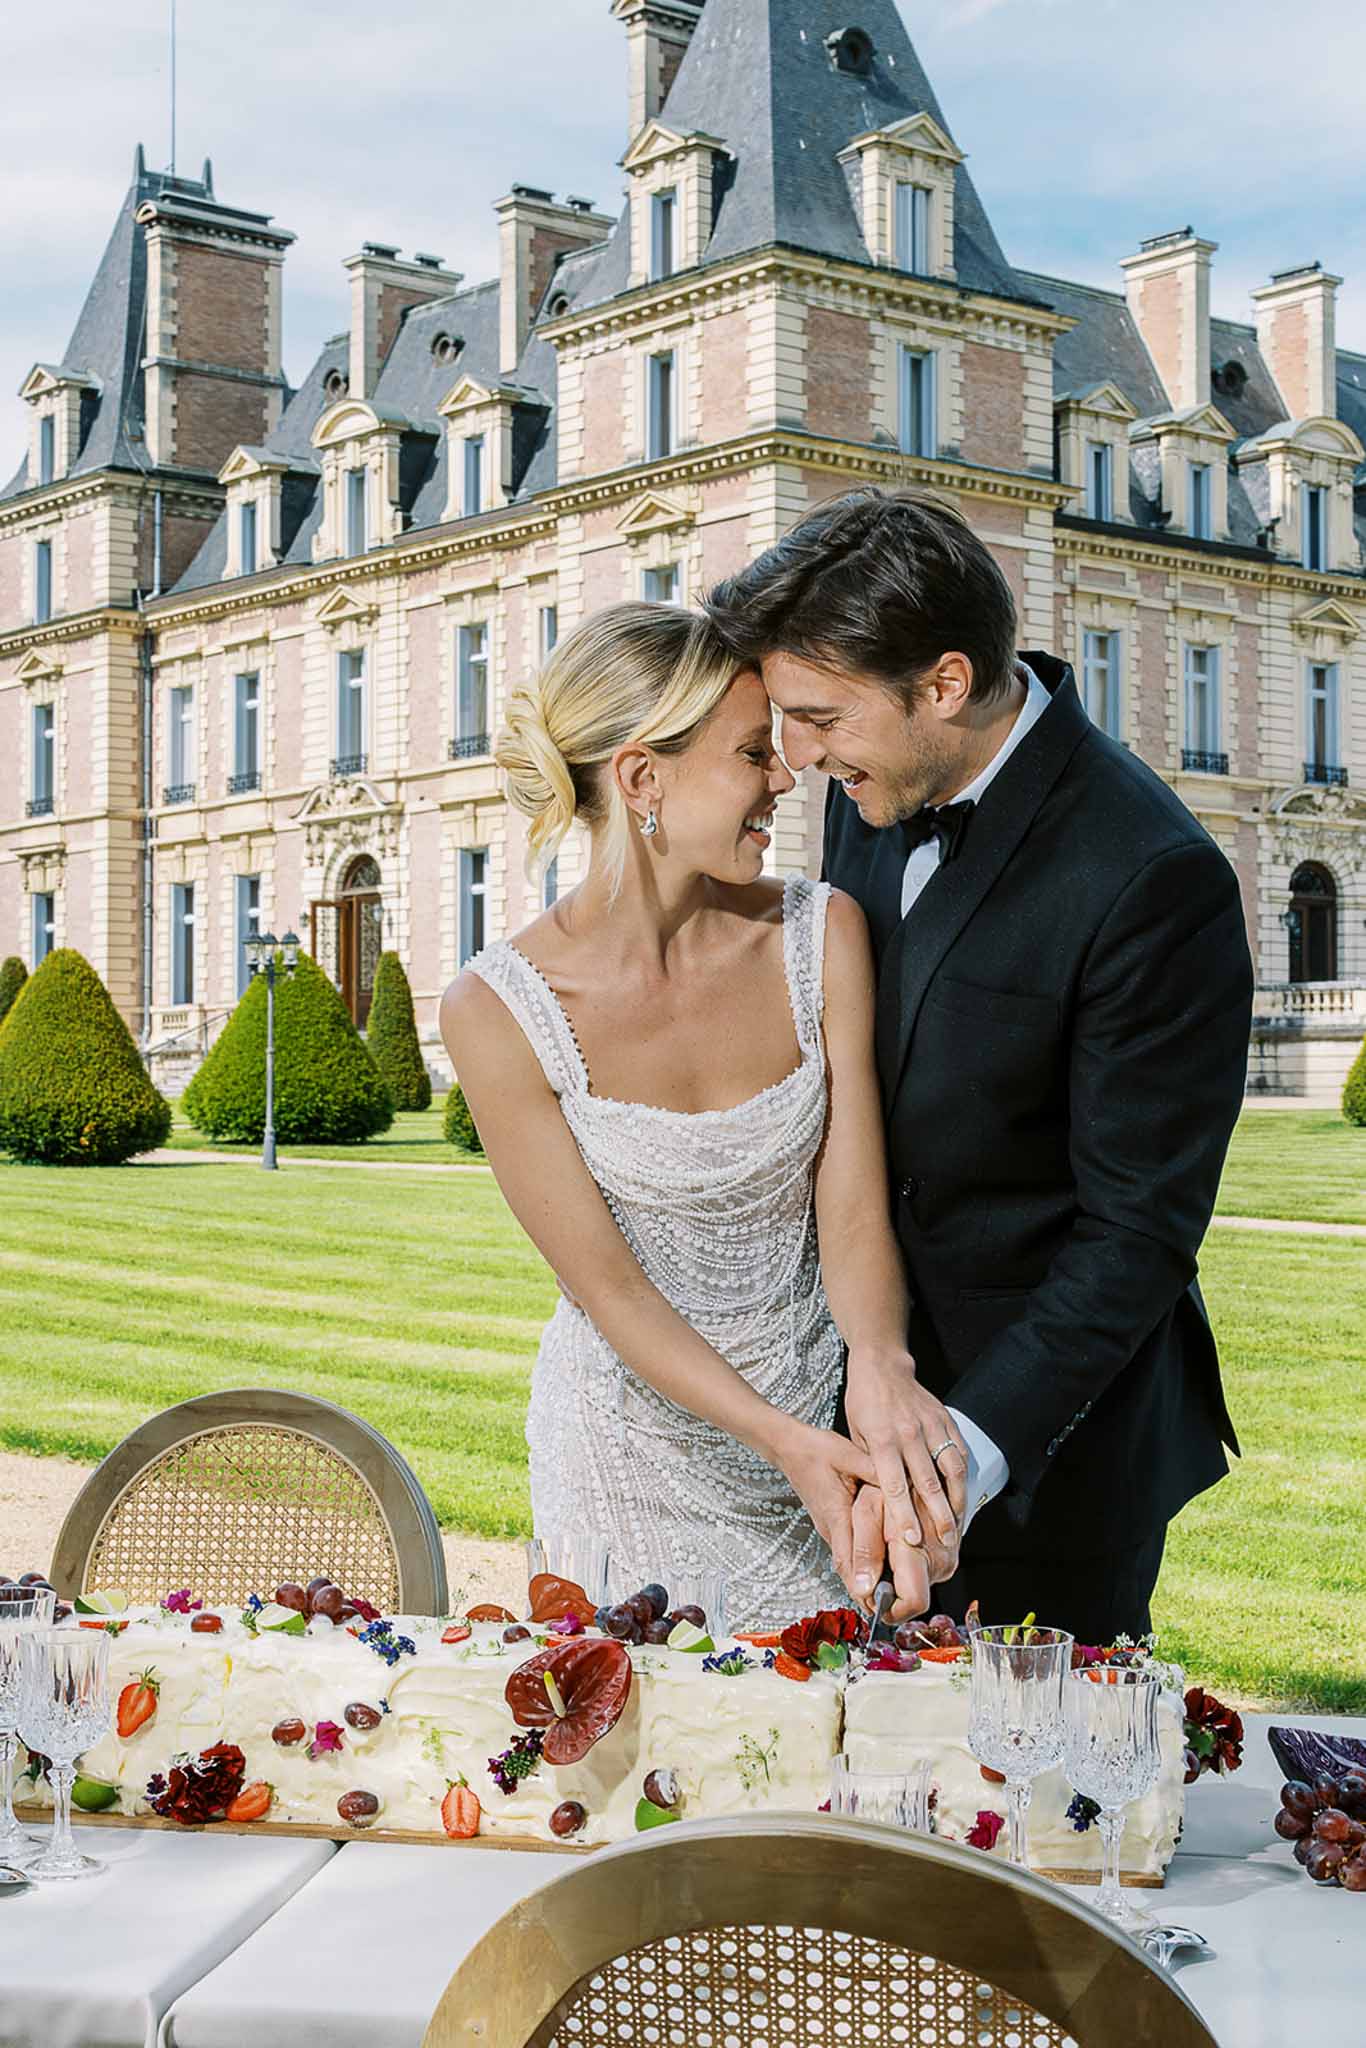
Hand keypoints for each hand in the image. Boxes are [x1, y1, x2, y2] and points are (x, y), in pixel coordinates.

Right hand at [770, 1421, 876, 1595]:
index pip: (847, 1555)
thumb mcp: (849, 1455)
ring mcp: (829, 1528)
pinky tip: (879, 1572)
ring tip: (889, 1601)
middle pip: (846, 1568)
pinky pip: (845, 1551)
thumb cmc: (817, 1450)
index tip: (874, 1602)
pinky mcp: (831, 1524)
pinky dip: (860, 1566)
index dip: (861, 1580)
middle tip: (890, 1612)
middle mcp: (830, 1527)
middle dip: (866, 1592)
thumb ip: (875, 1471)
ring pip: (846, 1563)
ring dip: (863, 1582)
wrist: (789, 1447)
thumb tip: (902, 1484)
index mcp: (835, 1513)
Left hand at [843, 1348, 968, 1556]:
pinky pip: (959, 1451)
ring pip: (951, 1468)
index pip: (895, 1484)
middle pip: (928, 1482)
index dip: (904, 1514)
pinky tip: (963, 1495)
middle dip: (938, 1516)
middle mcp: (909, 1434)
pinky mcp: (945, 1419)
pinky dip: (963, 1476)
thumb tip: (879, 1503)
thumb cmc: (864, 1403)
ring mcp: (931, 1425)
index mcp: (882, 1439)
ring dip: (957, 1500)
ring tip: (959, 1524)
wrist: (882, 1365)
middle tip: (946, 1542)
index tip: (912, 1539)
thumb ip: (870, 1466)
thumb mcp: (855, 1434)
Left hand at [851, 1484, 959, 1622]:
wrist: (914, 1455)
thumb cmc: (886, 1478)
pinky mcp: (954, 1547)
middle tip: (870, 1564)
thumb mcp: (866, 1510)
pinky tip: (898, 1541)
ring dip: (899, 1574)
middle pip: (915, 1596)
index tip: (870, 1599)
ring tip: (884, 1546)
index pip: (912, 1603)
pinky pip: (930, 1568)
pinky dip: (911, 1562)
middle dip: (890, 1589)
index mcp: (921, 1549)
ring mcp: (952, 1553)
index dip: (888, 1608)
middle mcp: (943, 1556)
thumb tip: (862, 1590)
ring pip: (921, 1583)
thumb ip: (864, 1551)